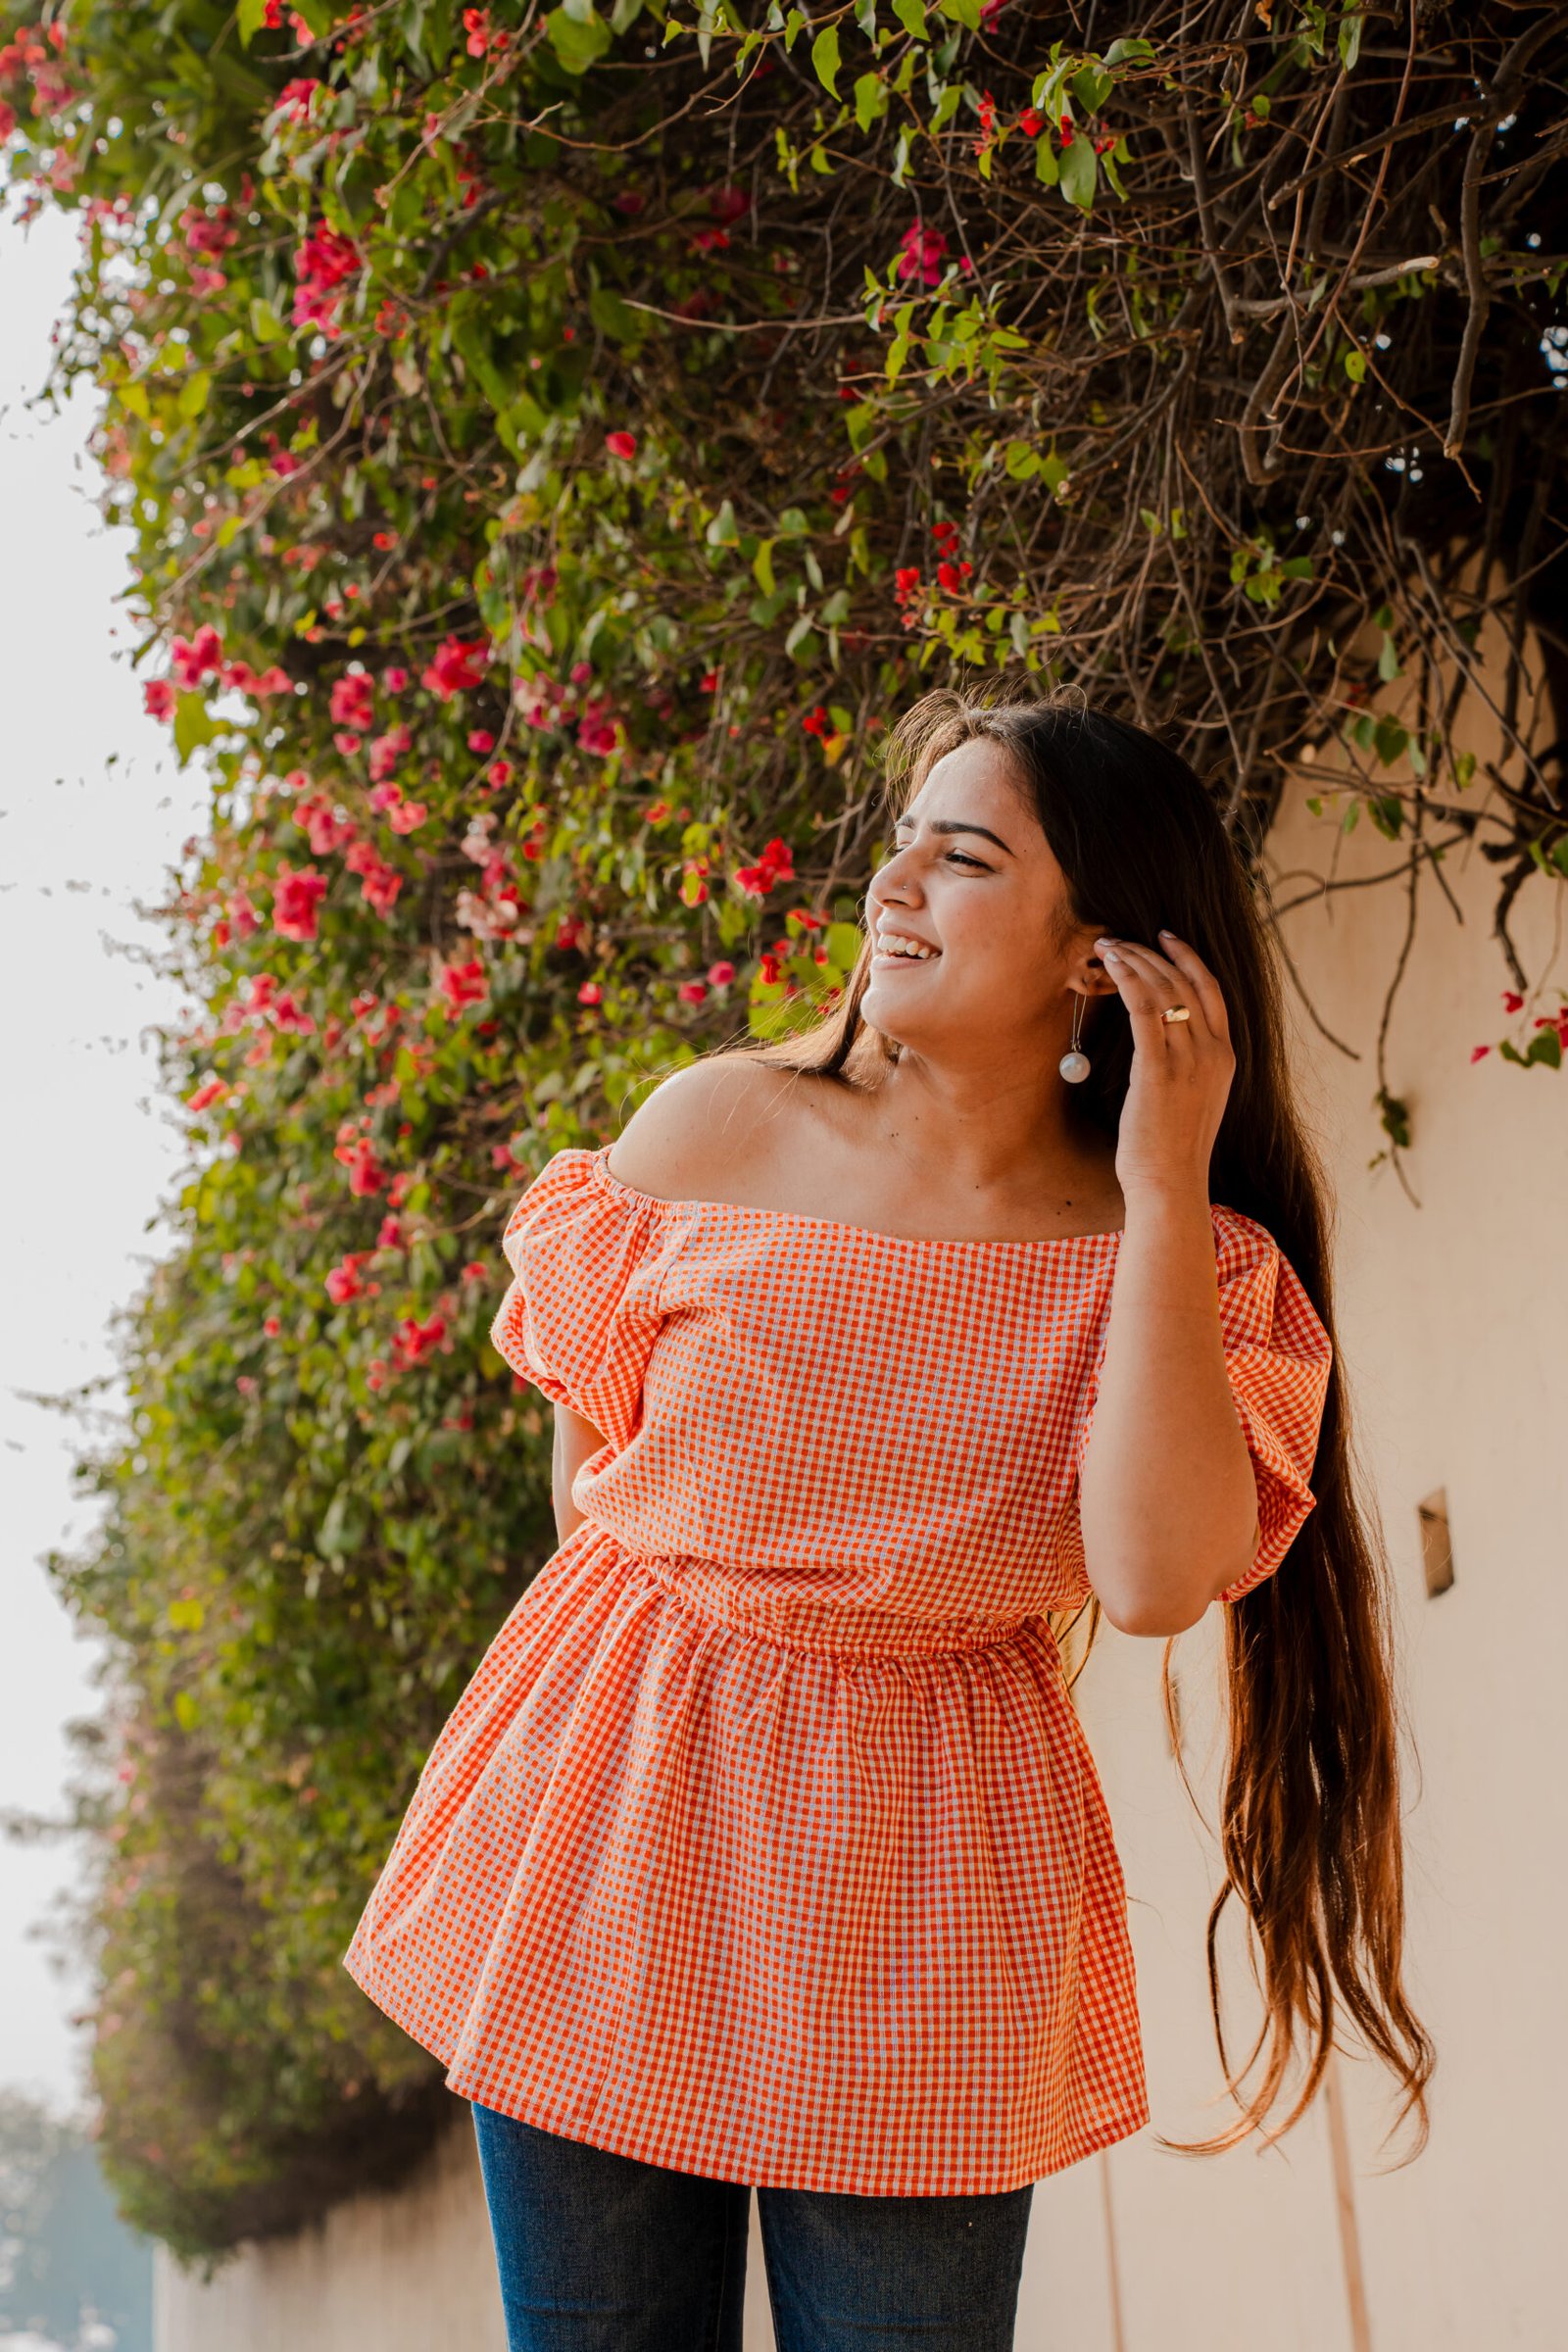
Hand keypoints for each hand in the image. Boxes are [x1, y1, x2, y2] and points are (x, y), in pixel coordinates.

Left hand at [1093, 929, 1235, 1203]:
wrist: (1170, 1183)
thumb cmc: (1173, 1149)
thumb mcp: (1194, 1099)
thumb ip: (1190, 1067)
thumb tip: (1164, 1043)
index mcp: (1225, 1057)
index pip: (1212, 991)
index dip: (1189, 958)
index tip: (1166, 937)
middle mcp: (1212, 1052)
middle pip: (1185, 982)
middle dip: (1151, 953)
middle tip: (1121, 938)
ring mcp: (1188, 1060)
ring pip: (1164, 989)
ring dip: (1134, 960)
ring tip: (1108, 946)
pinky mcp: (1158, 1070)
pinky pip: (1145, 1010)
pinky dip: (1128, 981)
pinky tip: (1112, 967)